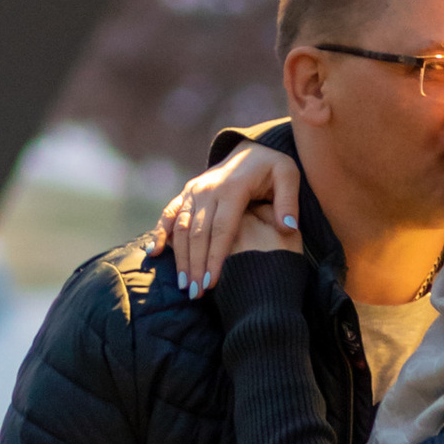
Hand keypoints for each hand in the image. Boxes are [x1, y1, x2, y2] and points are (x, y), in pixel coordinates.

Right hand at [150, 142, 297, 294]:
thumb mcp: (289, 176)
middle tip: (195, 294)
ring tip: (183, 285)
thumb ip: (289, 202)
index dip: (216, 258)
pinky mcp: (187, 193)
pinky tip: (154, 253)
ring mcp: (194, 190)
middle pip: (198, 234)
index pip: (222, 230)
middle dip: (196, 266)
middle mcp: (208, 189)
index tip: (212, 284)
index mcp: (232, 189)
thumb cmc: (273, 167)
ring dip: (181, 258)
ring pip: (181, 228)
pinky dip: (160, 232)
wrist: (252, 149)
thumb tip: (288, 228)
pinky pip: (170, 214)